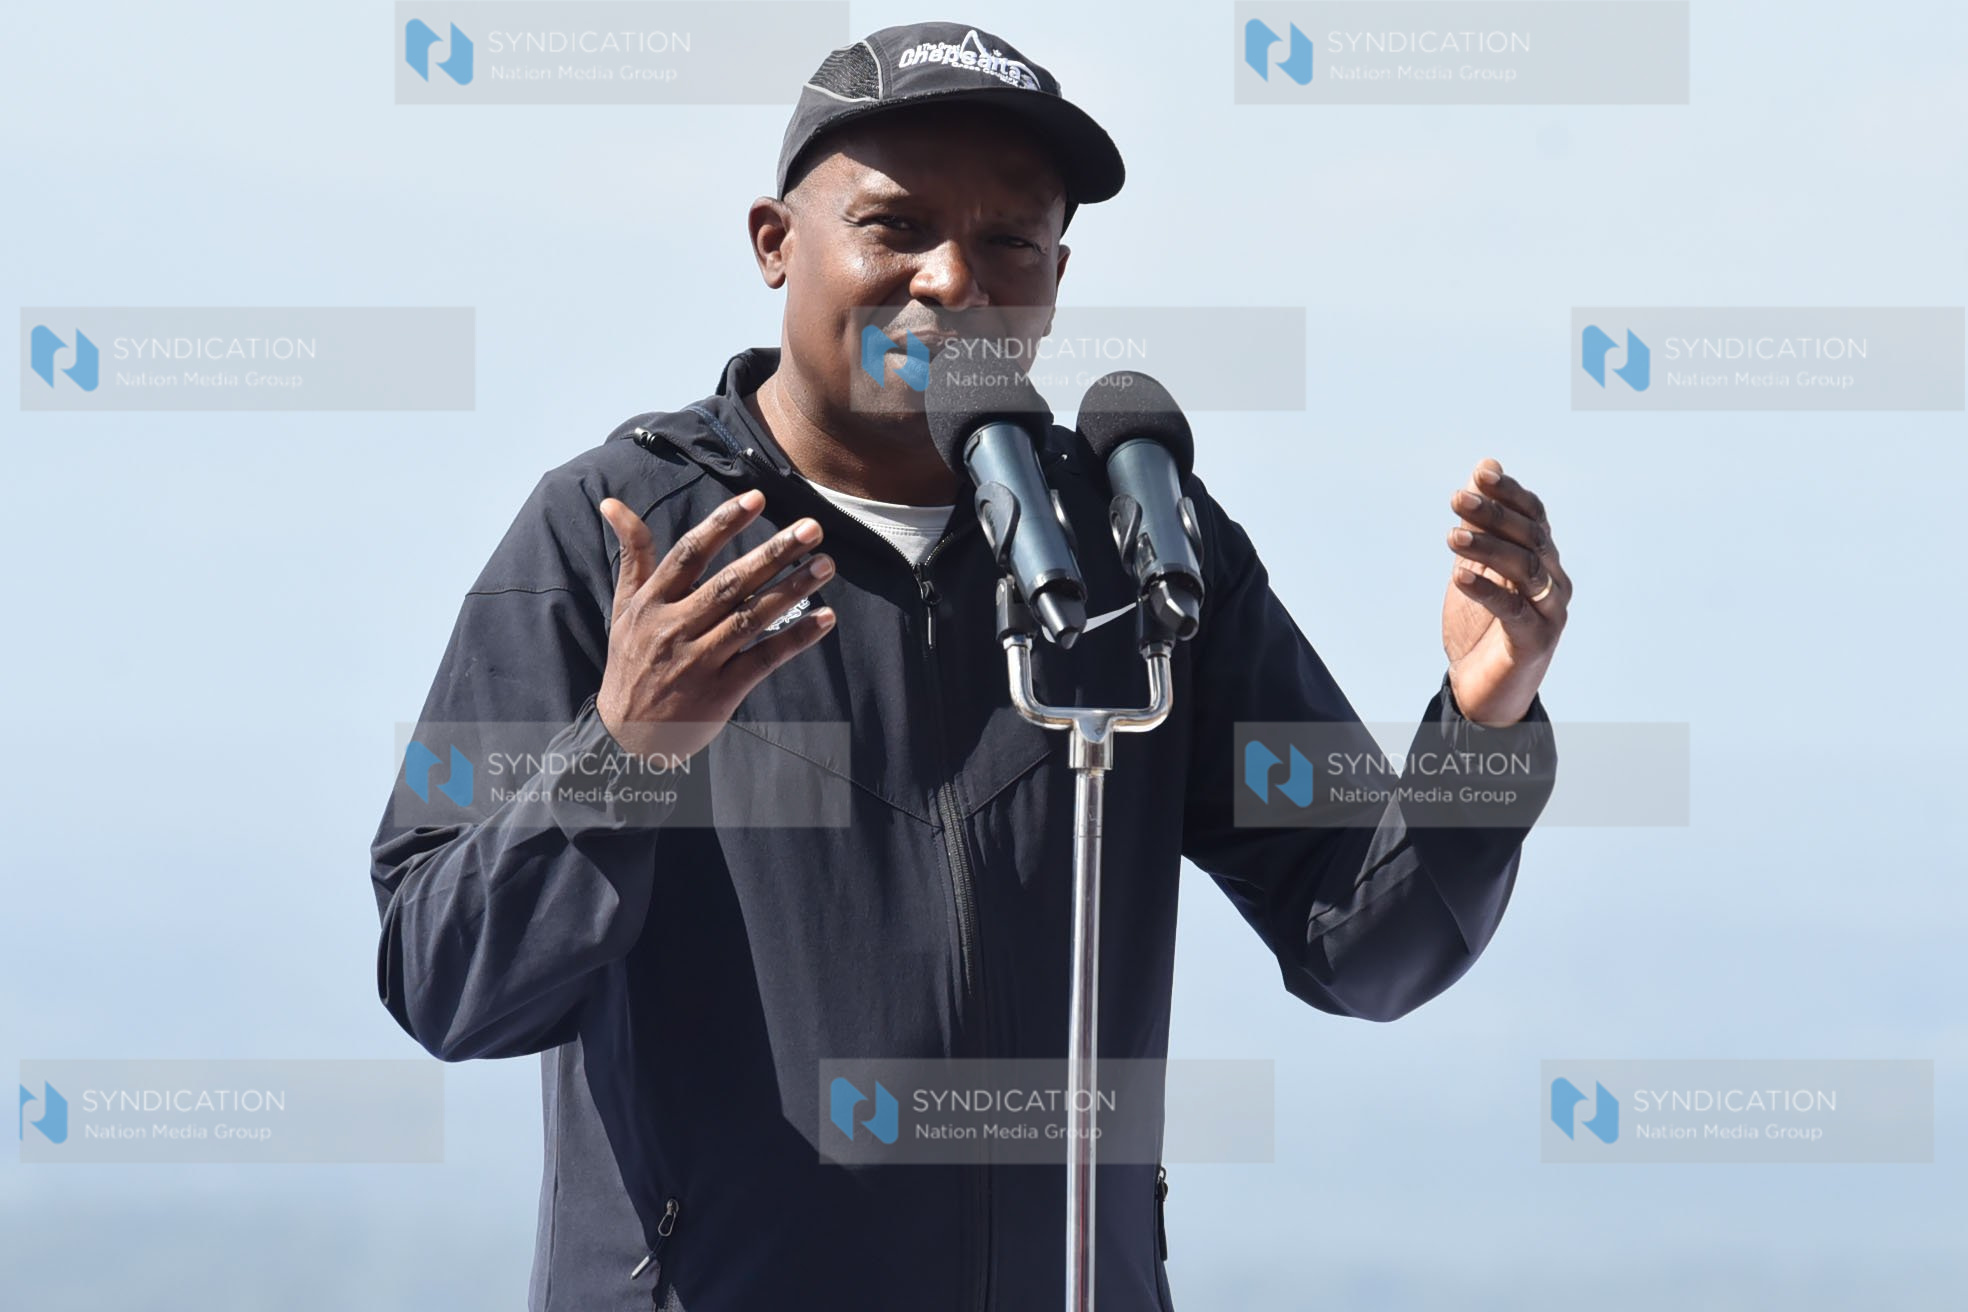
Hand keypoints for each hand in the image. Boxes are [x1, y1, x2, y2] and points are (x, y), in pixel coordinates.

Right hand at [595, 490, 834, 761]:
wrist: (625, 737)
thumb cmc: (631, 661)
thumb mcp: (624, 608)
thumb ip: (632, 556)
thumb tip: (613, 503)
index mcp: (652, 603)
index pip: (690, 554)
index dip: (722, 524)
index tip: (756, 498)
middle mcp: (675, 628)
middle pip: (730, 584)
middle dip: (772, 553)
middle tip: (811, 528)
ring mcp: (699, 661)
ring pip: (751, 618)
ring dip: (792, 590)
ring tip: (825, 564)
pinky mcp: (721, 692)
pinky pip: (763, 659)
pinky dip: (795, 638)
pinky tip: (824, 618)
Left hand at [1441, 459, 1568, 726]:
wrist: (1483, 688)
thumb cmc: (1481, 626)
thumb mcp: (1476, 567)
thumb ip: (1480, 524)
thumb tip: (1485, 466)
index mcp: (1542, 560)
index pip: (1533, 516)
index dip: (1510, 493)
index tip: (1480, 473)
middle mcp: (1554, 581)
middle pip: (1531, 537)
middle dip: (1494, 515)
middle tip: (1456, 500)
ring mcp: (1549, 611)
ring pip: (1526, 569)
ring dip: (1488, 548)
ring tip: (1451, 537)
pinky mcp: (1535, 641)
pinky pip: (1513, 610)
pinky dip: (1487, 591)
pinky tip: (1460, 578)